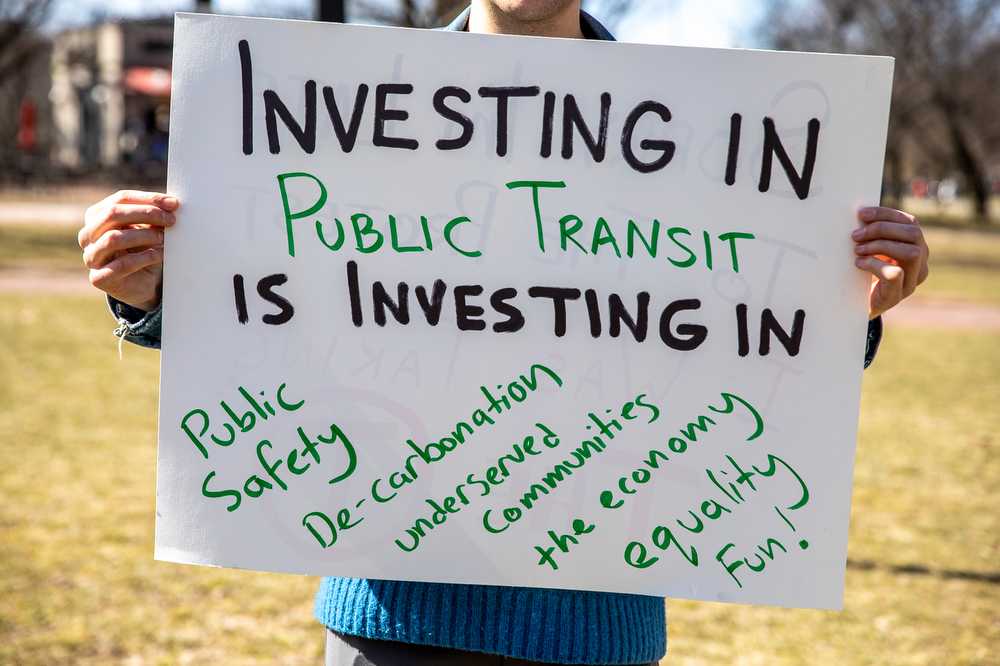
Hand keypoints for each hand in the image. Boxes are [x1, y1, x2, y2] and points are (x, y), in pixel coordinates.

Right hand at [79, 190, 177, 311]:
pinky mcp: (99, 278)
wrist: (142, 284)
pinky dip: (145, 257)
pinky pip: (122, 264)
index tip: (174, 204)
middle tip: (171, 220)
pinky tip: (160, 255)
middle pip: (113, 214)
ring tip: (164, 239)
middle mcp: (88, 235)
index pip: (120, 199)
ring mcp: (90, 257)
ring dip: (144, 235)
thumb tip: (171, 204)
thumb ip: (153, 216)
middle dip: (146, 213)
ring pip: (113, 238)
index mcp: (97, 216)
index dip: (148, 199)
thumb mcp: (148, 229)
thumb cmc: (144, 251)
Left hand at [852, 206, 929, 318]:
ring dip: (880, 245)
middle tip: (856, 234)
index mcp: (916, 248)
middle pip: (914, 234)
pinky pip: (895, 274)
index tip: (862, 213)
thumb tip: (861, 214)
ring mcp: (911, 281)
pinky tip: (859, 264)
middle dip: (882, 229)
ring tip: (857, 249)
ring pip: (911, 253)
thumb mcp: (871, 250)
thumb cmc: (863, 274)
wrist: (855, 308)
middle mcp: (920, 264)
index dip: (887, 214)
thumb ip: (874, 234)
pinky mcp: (897, 295)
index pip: (910, 222)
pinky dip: (875, 264)